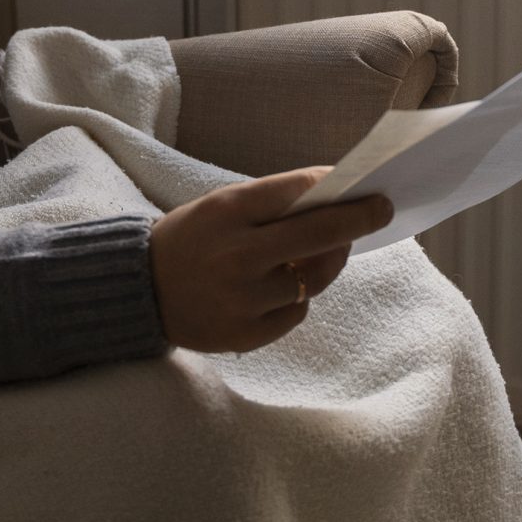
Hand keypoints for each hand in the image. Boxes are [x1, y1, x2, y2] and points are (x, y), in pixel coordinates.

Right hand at [148, 167, 389, 352]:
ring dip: (329, 261)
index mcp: (227, 212)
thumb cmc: (189, 240)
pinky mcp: (244, 335)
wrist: (138, 291)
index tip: (364, 186)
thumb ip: (269, 204)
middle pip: (318, 234)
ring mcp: (242, 299)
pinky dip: (297, 297)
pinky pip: (296, 312)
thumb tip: (334, 199)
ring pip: (314, 279)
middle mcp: (237, 254)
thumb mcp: (218, 207)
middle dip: (359, 219)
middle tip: (383, 209)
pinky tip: (284, 286)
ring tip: (332, 250)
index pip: (296, 191)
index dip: (334, 187)